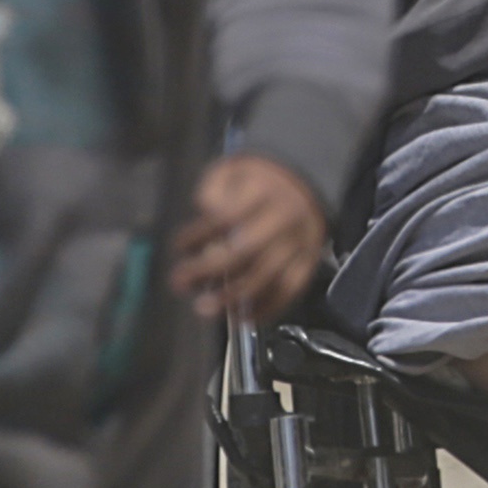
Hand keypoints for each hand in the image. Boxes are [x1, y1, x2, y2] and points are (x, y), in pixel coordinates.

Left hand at [165, 151, 326, 322]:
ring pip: (266, 277)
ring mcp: (299, 244)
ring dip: (232, 297)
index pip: (225, 218)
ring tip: (204, 308)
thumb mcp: (231, 171)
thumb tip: (205, 222)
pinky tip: (241, 316)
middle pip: (245, 251)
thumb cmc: (257, 181)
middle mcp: (284, 219)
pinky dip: (266, 309)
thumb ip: (213, 192)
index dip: (197, 236)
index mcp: (264, 191)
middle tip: (180, 283)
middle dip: (208, 270)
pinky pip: (289, 291)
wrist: (304, 182)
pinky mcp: (308, 263)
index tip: (178, 248)